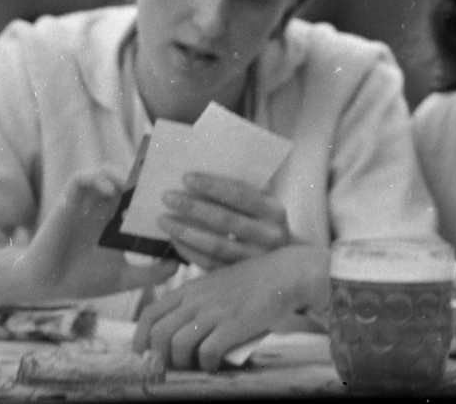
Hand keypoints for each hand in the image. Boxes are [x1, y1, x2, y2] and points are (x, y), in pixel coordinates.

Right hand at [15, 165, 178, 302]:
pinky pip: (84, 177)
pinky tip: (110, 193)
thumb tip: (181, 264)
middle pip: (130, 179)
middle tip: (164, 181)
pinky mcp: (69, 199)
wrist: (46, 285)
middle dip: (147, 177)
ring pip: (109, 171)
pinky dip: (98, 178)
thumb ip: (151, 273)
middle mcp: (105, 206)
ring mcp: (87, 201)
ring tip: (135, 190)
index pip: (143, 195)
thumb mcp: (124, 277)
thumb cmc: (82, 279)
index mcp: (119, 220)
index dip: (159, 190)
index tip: (180, 192)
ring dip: (123, 176)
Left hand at [132, 244, 326, 371]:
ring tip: (197, 365)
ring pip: (177, 346)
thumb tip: (179, 331)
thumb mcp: (216, 285)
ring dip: (183, 363)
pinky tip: (217, 363)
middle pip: (158, 334)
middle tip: (173, 365)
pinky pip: (206, 354)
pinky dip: (207, 365)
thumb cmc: (252, 282)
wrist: (284, 274)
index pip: (150, 313)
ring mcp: (214, 312)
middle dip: (160, 357)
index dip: (141, 338)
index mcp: (191, 289)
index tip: (145, 353)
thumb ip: (197, 303)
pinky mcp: (232, 325)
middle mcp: (197, 299)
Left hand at [159, 172, 291, 270]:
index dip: (213, 186)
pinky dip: (190, 252)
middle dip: (193, 207)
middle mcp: (269, 237)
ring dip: (186, 232)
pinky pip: (211, 266)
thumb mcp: (267, 208)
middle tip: (167, 197)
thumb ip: (246, 194)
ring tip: (163, 220)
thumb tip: (206, 174)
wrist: (292, 268)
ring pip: (215, 246)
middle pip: (225, 220)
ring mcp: (256, 262)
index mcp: (275, 211)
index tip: (186, 177)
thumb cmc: (269, 226)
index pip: (241, 195)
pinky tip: (174, 241)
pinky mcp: (241, 280)